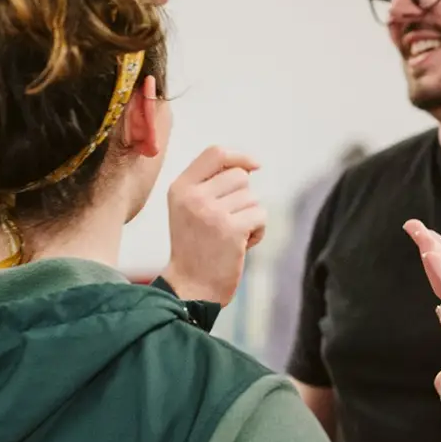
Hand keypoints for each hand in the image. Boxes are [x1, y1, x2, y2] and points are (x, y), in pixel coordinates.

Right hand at [161, 147, 266, 305]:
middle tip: (228, 222)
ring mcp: (211, 212)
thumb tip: (248, 166)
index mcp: (180, 188)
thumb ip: (209, 184)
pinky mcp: (231, 229)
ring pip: (252, 198)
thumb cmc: (195, 248)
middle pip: (239, 176)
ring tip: (230, 237)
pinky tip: (241, 246)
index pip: (215, 153)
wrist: (189, 288)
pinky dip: (257, 231)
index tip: (255, 166)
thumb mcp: (189, 209)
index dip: (239, 156)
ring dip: (250, 217)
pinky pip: (260, 216)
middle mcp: (193, 197)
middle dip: (243, 198)